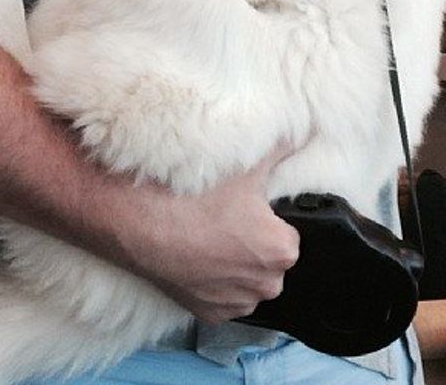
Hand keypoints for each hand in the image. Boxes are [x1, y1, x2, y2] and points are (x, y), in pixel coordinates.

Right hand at [125, 142, 299, 323]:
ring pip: (246, 281)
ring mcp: (235, 303)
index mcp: (282, 250)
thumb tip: (304, 131)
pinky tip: (197, 255)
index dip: (267, 219)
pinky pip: (222, 298)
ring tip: (208, 236)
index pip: (288, 234)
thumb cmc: (196, 197)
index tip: (246, 208)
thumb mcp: (247, 162)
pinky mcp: (208, 314)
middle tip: (225, 219)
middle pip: (269, 260)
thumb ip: (283, 146)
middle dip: (252, 244)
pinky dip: (213, 282)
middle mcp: (265, 284)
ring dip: (234, 266)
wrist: (141, 223)